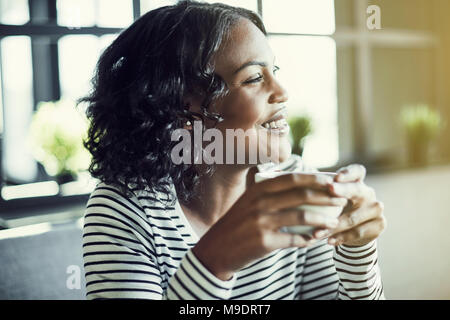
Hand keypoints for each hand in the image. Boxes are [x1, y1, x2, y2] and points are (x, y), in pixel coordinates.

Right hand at [192, 173, 347, 280]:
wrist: (216, 248)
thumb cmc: (237, 223)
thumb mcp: (249, 201)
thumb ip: (271, 192)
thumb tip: (303, 187)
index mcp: (258, 189)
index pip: (293, 179)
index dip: (316, 178)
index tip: (333, 180)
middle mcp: (260, 202)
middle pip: (301, 195)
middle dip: (326, 196)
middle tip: (342, 199)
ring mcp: (261, 222)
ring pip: (302, 218)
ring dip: (322, 220)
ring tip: (334, 222)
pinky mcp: (264, 242)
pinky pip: (294, 240)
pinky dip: (308, 240)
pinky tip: (315, 240)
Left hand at [313, 164, 386, 246]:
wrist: (353, 231)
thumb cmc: (335, 209)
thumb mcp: (328, 198)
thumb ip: (318, 192)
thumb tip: (295, 188)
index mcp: (356, 181)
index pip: (356, 171)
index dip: (348, 172)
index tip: (336, 177)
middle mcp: (368, 192)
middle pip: (357, 190)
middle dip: (343, 190)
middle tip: (330, 189)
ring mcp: (376, 209)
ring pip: (353, 217)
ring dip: (334, 226)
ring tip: (316, 232)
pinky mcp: (379, 224)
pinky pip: (358, 232)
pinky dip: (341, 238)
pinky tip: (329, 241)